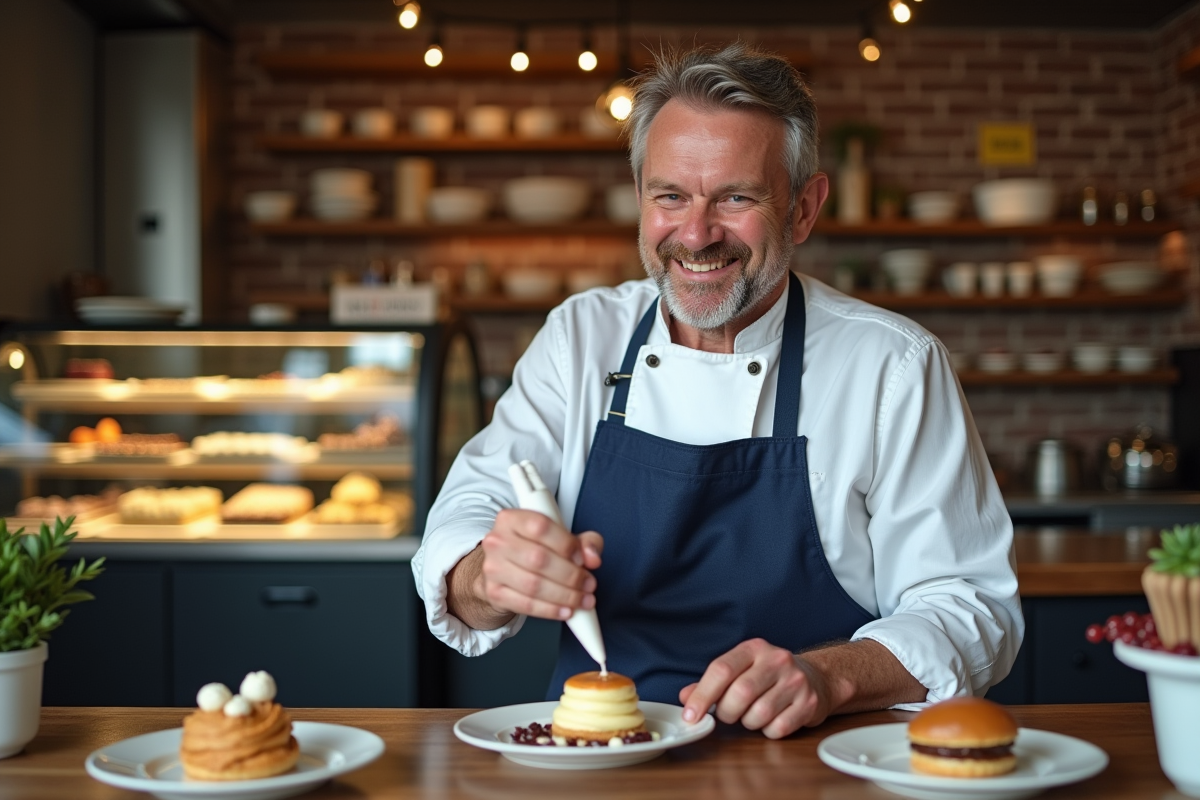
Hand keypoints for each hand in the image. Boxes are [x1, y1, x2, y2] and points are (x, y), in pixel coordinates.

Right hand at [476, 509, 603, 620]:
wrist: (504, 569)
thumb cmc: (535, 548)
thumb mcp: (562, 537)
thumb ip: (584, 542)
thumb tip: (592, 557)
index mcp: (512, 519)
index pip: (541, 527)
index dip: (566, 544)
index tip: (583, 559)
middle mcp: (497, 541)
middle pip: (538, 559)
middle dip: (570, 575)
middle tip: (588, 584)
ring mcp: (493, 568)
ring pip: (533, 585)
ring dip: (564, 595)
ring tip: (583, 599)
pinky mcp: (494, 592)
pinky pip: (526, 604)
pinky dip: (550, 610)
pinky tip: (566, 610)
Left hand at [679, 638, 831, 738]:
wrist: (816, 677)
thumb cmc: (769, 675)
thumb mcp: (741, 669)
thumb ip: (712, 683)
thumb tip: (686, 698)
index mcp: (754, 648)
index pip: (721, 670)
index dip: (702, 695)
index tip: (691, 715)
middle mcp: (776, 660)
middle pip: (740, 694)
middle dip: (727, 712)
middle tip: (728, 714)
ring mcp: (795, 681)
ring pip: (759, 714)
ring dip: (748, 722)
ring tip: (753, 714)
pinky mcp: (809, 703)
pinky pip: (778, 728)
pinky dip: (768, 731)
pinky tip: (771, 720)